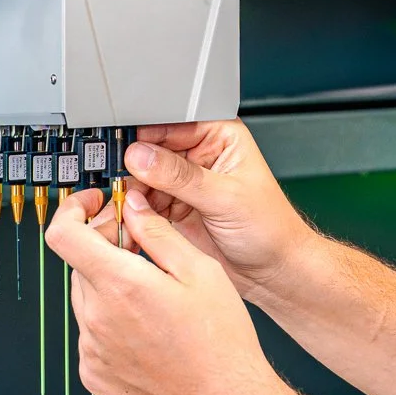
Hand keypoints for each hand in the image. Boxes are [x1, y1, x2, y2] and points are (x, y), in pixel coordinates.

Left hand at [46, 185, 295, 394]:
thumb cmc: (222, 346)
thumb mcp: (201, 272)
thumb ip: (159, 234)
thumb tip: (134, 210)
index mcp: (121, 286)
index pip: (63, 234)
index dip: (72, 211)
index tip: (89, 207)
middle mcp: (98, 318)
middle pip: (79, 264)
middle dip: (104, 248)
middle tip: (140, 247)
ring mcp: (92, 351)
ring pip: (86, 299)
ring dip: (108, 286)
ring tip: (152, 295)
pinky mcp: (94, 375)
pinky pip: (91, 334)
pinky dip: (110, 322)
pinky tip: (146, 329)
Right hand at [124, 121, 315, 308]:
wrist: (271, 270)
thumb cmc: (269, 227)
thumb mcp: (226, 197)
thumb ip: (181, 176)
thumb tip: (142, 156)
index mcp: (219, 136)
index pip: (173, 124)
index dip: (148, 135)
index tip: (127, 150)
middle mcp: (198, 156)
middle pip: (150, 150)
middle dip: (134, 166)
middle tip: (124, 180)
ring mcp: (183, 184)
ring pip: (142, 178)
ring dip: (132, 191)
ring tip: (129, 203)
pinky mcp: (172, 210)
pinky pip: (143, 204)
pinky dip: (134, 212)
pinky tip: (133, 217)